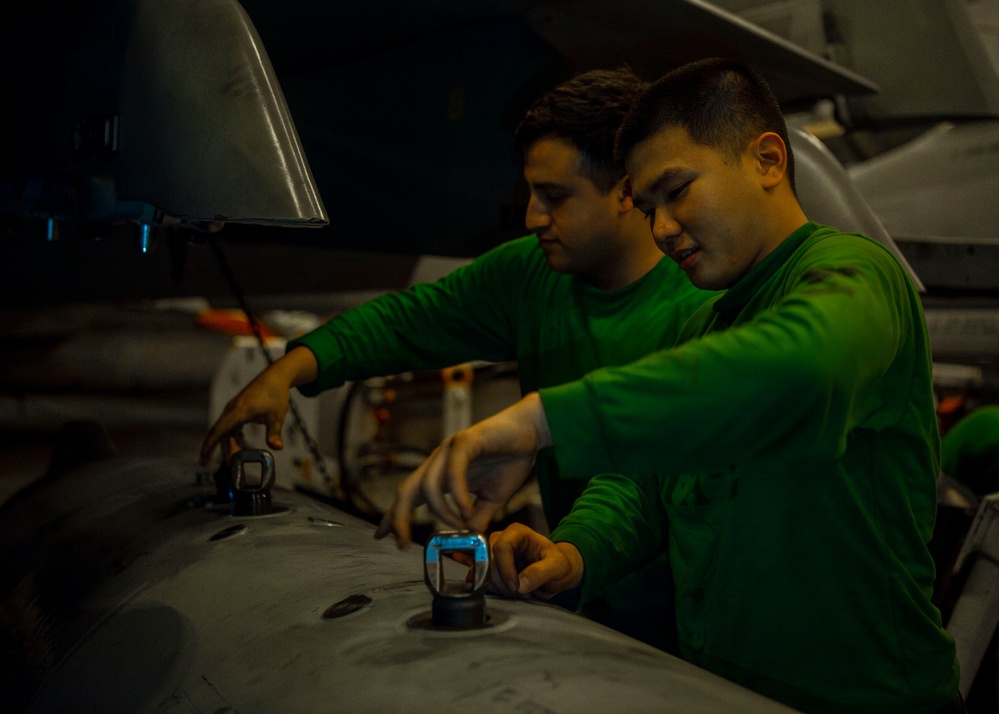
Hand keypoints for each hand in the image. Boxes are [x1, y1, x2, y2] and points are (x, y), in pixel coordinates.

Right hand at [199, 347, 317, 464]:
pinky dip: (234, 438)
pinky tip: (241, 448)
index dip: (209, 445)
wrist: (276, 377)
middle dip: (220, 450)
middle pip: (221, 434)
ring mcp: (233, 409)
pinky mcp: (237, 409)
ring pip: (225, 431)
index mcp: (238, 411)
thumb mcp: (277, 416)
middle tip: (228, 467)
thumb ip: (274, 433)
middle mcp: (232, 410)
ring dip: (229, 445)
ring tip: (235, 461)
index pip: (219, 430)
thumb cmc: (276, 394)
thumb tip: (277, 448)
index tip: (203, 459)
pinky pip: (230, 427)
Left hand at [374, 392, 551, 545]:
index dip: (393, 516)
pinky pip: (452, 472)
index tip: (381, 536)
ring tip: (458, 524)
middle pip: (407, 490)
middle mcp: (439, 461)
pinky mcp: (464, 441)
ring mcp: (449, 449)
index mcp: (441, 474)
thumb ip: (477, 517)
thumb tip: (468, 537)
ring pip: (428, 485)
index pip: (410, 497)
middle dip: (398, 517)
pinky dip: (456, 495)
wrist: (532, 431)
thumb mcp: (493, 498)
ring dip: (440, 511)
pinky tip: (467, 510)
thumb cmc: (511, 459)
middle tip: (402, 543)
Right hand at [488, 523, 583, 598]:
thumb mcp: (558, 567)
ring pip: (485, 573)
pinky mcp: (491, 566)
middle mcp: (501, 539)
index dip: (506, 570)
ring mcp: (493, 553)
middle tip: (522, 593)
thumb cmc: (558, 564)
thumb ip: (541, 573)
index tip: (517, 588)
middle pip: (489, 561)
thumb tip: (520, 584)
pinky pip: (484, 579)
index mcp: (517, 532)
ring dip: (501, 588)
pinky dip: (497, 590)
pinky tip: (513, 592)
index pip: (501, 547)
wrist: (555, 572)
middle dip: (504, 582)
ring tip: (522, 592)